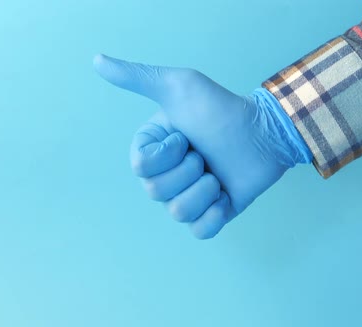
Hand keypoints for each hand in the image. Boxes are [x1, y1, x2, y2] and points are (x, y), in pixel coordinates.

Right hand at [94, 54, 310, 238]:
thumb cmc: (220, 107)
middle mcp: (165, 175)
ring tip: (217, 173)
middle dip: (188, 170)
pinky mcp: (211, 215)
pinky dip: (213, 216)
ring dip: (204, 190)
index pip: (140, 167)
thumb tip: (96, 60)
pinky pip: (200, 231)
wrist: (266, 132)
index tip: (185, 135)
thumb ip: (136, 78)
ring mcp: (188, 196)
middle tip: (205, 154)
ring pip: (177, 212)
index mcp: (152, 150)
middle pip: (156, 191)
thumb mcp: (176, 87)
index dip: (166, 154)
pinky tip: (224, 197)